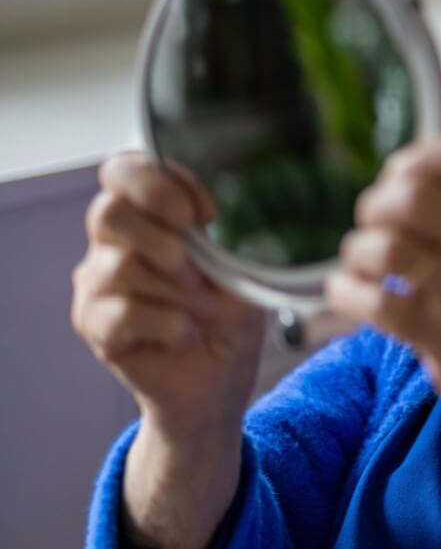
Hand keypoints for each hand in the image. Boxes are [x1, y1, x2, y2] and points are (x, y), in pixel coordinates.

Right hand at [71, 154, 264, 438]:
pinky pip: (122, 313)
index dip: (159, 182)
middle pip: (108, 211)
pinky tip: (185, 334)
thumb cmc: (228, 316)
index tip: (206, 214)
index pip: (123, 170)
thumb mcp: (238, 270)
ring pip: (120, 267)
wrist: (217, 378)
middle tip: (196, 270)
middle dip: (162, 238)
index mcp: (147, 215)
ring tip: (203, 309)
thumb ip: (217, 241)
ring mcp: (97, 285)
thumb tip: (200, 226)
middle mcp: (113, 244)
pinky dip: (168, 324)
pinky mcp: (94, 326)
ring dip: (177, 291)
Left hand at [326, 135, 440, 490]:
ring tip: (361, 265)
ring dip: (358, 251)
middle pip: (413, 195)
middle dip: (376, 206)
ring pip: (388, 248)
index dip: (411, 162)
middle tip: (373, 227)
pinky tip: (347, 293)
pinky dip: (346, 292)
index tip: (397, 182)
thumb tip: (398, 172)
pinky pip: (375, 303)